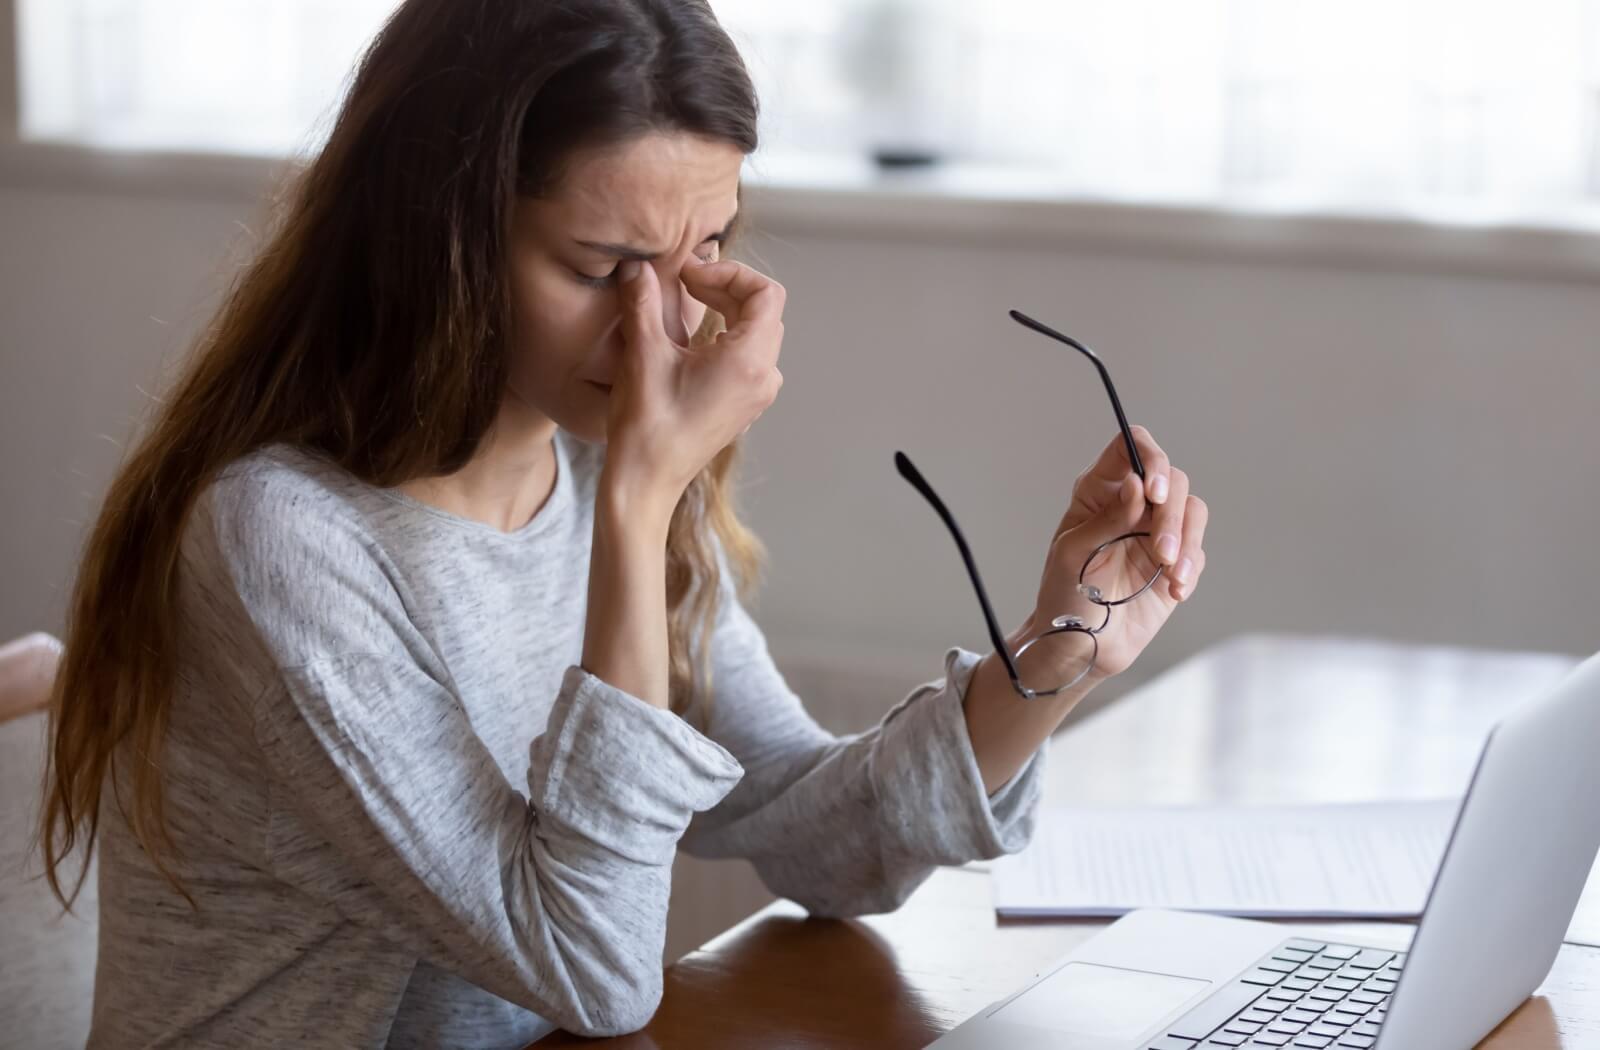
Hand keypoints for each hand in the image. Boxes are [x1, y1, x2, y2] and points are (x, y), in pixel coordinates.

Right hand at [603, 256, 784, 505]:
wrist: (646, 481)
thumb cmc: (647, 424)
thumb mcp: (643, 353)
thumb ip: (643, 301)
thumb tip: (637, 265)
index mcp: (749, 361)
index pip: (766, 293)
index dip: (729, 272)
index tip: (690, 274)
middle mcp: (764, 377)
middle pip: (764, 310)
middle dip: (725, 287)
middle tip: (684, 282)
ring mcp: (758, 394)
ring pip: (757, 333)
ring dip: (726, 309)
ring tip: (688, 303)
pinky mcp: (745, 405)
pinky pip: (748, 357)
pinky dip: (726, 335)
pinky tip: (691, 340)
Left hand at [1020, 426, 1207, 681]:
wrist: (1081, 646)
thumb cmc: (1065, 595)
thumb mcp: (1075, 553)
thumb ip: (1107, 518)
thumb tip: (1136, 484)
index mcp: (1098, 492)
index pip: (1129, 447)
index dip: (1150, 458)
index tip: (1155, 492)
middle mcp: (1131, 504)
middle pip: (1172, 479)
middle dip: (1171, 515)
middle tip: (1161, 551)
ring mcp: (1155, 532)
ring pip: (1192, 510)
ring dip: (1187, 540)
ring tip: (1170, 573)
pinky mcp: (1175, 562)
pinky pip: (1198, 550)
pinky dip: (1191, 567)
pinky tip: (1174, 590)